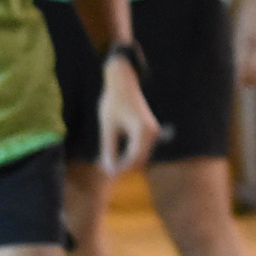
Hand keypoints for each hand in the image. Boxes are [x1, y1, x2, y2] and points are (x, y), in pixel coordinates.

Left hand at [101, 57, 160, 175]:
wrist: (123, 83)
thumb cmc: (113, 102)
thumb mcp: (108, 127)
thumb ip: (108, 148)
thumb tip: (108, 168)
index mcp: (143, 132)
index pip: (133, 158)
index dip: (120, 168)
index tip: (105, 172)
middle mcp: (152, 133)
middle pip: (139, 159)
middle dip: (122, 166)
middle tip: (103, 170)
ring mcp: (152, 131)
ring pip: (140, 155)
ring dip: (125, 161)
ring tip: (106, 164)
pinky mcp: (148, 130)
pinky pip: (139, 147)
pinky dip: (128, 153)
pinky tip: (114, 155)